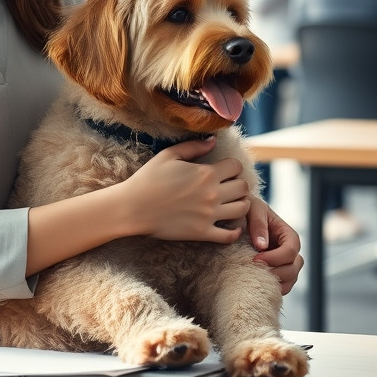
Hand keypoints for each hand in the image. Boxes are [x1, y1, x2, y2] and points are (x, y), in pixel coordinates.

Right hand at [121, 137, 249, 242]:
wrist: (132, 208)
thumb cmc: (148, 179)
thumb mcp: (169, 155)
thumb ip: (194, 146)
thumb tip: (213, 140)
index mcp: (206, 173)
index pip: (237, 166)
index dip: (233, 167)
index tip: (224, 171)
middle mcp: (212, 193)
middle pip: (243, 188)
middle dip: (238, 185)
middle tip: (228, 188)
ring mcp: (209, 215)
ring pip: (242, 209)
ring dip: (240, 205)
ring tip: (229, 204)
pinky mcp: (202, 233)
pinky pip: (229, 236)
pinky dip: (234, 232)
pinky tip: (229, 226)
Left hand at [246, 197, 303, 294]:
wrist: (241, 219)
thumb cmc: (249, 210)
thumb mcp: (253, 209)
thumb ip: (258, 223)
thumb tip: (261, 245)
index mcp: (288, 235)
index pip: (290, 251)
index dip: (275, 258)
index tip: (255, 259)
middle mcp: (290, 251)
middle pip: (294, 268)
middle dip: (275, 272)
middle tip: (254, 271)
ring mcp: (285, 264)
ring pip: (290, 279)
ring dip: (275, 282)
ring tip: (256, 279)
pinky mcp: (277, 273)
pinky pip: (282, 286)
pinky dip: (273, 288)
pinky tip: (257, 284)